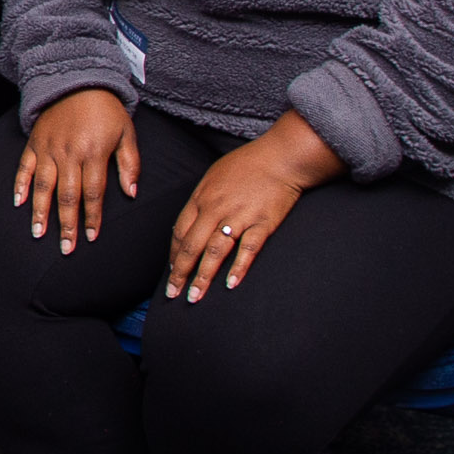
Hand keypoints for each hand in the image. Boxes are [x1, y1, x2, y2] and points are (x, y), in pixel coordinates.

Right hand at [15, 88, 136, 252]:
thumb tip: (130, 192)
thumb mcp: (127, 132)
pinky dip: (20, 184)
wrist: (78, 78)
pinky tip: (18, 203)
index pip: (93, 192)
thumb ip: (129, 163)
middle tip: (65, 248)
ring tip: (39, 233)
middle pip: (67, 196)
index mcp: (93, 152)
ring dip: (40, 212)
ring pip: (43, 186)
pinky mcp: (34, 142)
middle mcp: (68, 153)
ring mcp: (48, 148)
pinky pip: (24, 166)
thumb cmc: (106, 108)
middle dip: (66, 224)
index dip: (92, 217)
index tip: (91, 236)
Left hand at [163, 116, 340, 300]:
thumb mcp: (214, 176)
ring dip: (202, 277)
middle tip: (173, 293)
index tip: (172, 271)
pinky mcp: (262, 223)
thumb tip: (190, 224)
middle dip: (180, 272)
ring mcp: (239, 217)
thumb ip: (201, 201)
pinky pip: (247, 250)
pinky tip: (230, 284)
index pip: (180, 231)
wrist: (281, 157)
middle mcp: (216, 209)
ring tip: (195, 297)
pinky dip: (238, 268)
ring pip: (214, 252)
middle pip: (192, 246)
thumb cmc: (247, 165)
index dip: (174, 255)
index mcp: (202, 197)